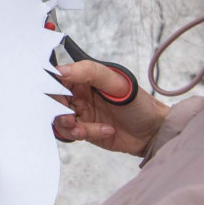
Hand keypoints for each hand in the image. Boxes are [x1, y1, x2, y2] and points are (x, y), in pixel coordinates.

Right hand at [52, 60, 169, 156]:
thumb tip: (61, 70)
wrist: (154, 132)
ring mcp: (80, 113)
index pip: (56, 78)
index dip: (50, 87)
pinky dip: (85, 133)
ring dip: (70, 126)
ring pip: (58, 119)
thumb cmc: (140, 104)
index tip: (56, 96)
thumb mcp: (118, 83)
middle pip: (52, 101)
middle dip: (57, 111)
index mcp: (83, 77)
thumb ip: (89, 72)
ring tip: (84, 129)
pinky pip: (71, 133)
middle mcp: (78, 94)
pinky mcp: (83, 130)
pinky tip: (105, 130)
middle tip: (70, 117)